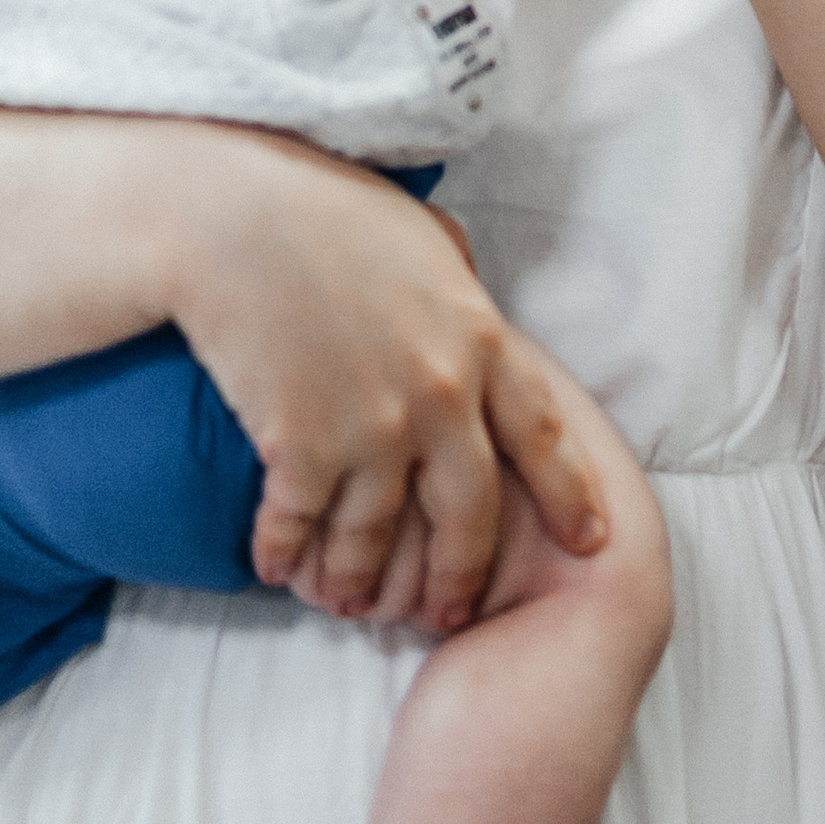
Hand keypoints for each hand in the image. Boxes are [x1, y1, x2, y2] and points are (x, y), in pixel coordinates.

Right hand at [164, 136, 608, 626]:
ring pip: (378, 537)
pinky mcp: (302, 448)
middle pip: (470, 512)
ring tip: (349, 605)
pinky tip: (276, 568)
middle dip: (463, 573)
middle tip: (453, 612)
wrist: (235, 217)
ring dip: (361, 581)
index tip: (589, 541)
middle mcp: (440, 395)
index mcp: (479, 339)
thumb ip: (457, 280)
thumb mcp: (423, 239)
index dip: (570, 495)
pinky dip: (286, 554)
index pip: (543, 435)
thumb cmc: (326, 211)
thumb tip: (470, 287)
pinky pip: (301, 526)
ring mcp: (373, 428)